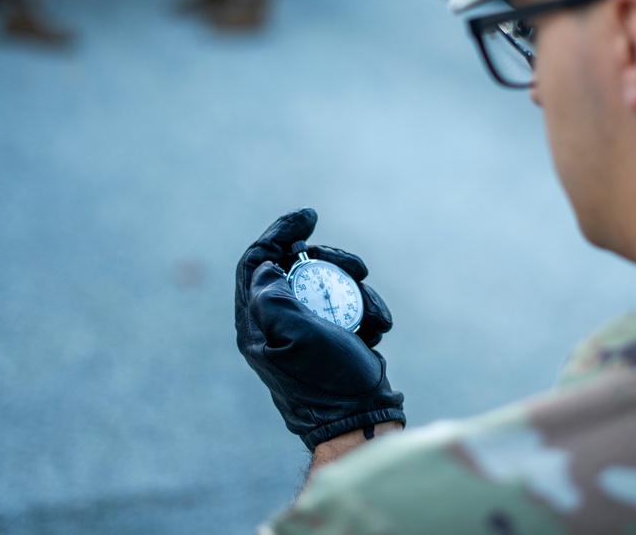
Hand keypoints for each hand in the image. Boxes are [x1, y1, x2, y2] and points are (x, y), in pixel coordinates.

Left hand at [235, 208, 404, 449]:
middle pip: (299, 267)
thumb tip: (265, 265)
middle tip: (359, 268)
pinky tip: (379, 329)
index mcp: (258, 323)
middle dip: (332, 261)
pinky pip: (350, 306)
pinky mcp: (334, 337)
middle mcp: (278, 324)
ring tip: (376, 315)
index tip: (310, 217)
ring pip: (330, 284)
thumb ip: (272, 297)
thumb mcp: (295, 335)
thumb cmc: (327, 380)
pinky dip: (368, 311)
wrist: (359, 420)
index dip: (280, 233)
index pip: (257, 262)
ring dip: (358, 291)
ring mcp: (308, 330)